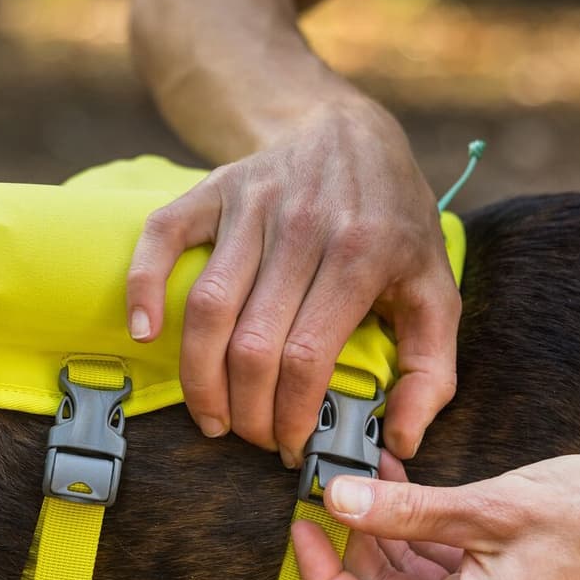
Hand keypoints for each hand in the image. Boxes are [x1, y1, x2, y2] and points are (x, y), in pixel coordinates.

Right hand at [125, 99, 459, 462]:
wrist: (351, 132)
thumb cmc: (393, 224)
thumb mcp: (435, 288)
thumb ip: (431, 372)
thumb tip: (400, 447)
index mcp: (363, 253)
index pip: (308, 357)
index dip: (292, 415)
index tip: (291, 446)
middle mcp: (304, 225)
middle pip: (253, 344)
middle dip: (246, 411)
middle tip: (252, 437)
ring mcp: (253, 204)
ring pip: (207, 307)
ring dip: (199, 377)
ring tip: (210, 417)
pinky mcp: (213, 189)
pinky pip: (163, 238)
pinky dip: (143, 286)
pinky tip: (144, 332)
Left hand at [292, 454, 579, 579]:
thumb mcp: (490, 507)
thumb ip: (407, 511)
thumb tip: (336, 502)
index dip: (322, 577)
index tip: (301, 527)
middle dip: (351, 548)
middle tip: (328, 491)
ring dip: (384, 533)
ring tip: (363, 474)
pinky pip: (446, 571)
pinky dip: (419, 533)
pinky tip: (402, 483)